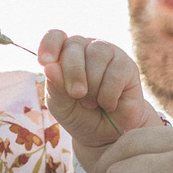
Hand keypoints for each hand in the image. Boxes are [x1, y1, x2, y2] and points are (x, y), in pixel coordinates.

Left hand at [36, 30, 165, 157]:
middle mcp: (87, 48)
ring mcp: (109, 54)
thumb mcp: (61, 105)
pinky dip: (108, 95)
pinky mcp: (127, 66)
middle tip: (76, 94)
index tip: (44, 62)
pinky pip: (115, 73)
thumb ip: (55, 86)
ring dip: (92, 85)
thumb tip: (50, 67)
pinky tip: (108, 104)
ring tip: (92, 103)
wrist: (107, 135)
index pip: (56, 36)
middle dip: (72, 72)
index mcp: (66, 53)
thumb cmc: (80, 116)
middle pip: (74, 44)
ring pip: (96, 55)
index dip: (49, 45)